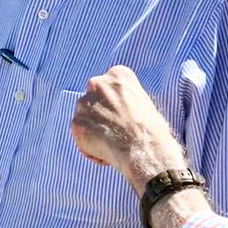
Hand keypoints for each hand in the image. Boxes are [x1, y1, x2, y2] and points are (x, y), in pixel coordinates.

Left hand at [71, 67, 183, 185]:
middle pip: (93, 100)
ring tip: (114, 144)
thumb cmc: (151, 130)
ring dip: (95, 131)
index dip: (115, 104)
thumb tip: (119, 108)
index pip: (108, 86)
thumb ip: (125, 100)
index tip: (124, 115)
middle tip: (116, 131)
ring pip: (85, 118)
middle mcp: (97, 84)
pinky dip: (90, 146)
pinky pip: (80, 136)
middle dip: (100, 115)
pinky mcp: (76, 123)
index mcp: (118, 75)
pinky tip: (107, 152)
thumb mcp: (143, 103)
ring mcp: (84, 103)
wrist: (143, 148)